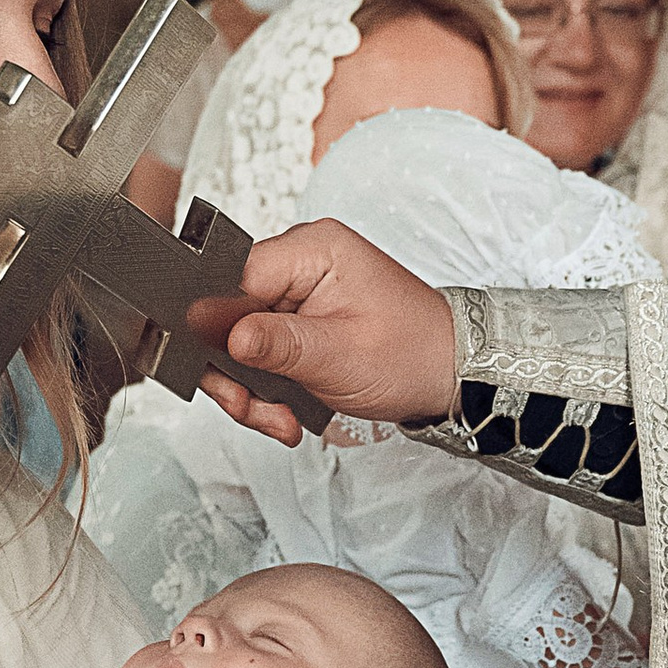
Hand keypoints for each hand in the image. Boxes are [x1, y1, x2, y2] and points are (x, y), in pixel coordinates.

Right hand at [186, 222, 455, 448]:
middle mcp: (301, 261)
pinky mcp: (299, 318)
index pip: (232, 278)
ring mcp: (299, 291)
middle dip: (235, 371)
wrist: (451, 373)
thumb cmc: (413, 354)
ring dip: (252, 387)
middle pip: (229, 313)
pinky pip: (261, 350)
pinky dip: (266, 385)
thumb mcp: (338, 355)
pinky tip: (285, 410)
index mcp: (312, 249)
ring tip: (279, 418)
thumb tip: (218, 332)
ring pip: (240, 340)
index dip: (217, 328)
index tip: (223, 369)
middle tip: (254, 408)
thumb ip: (274, 342)